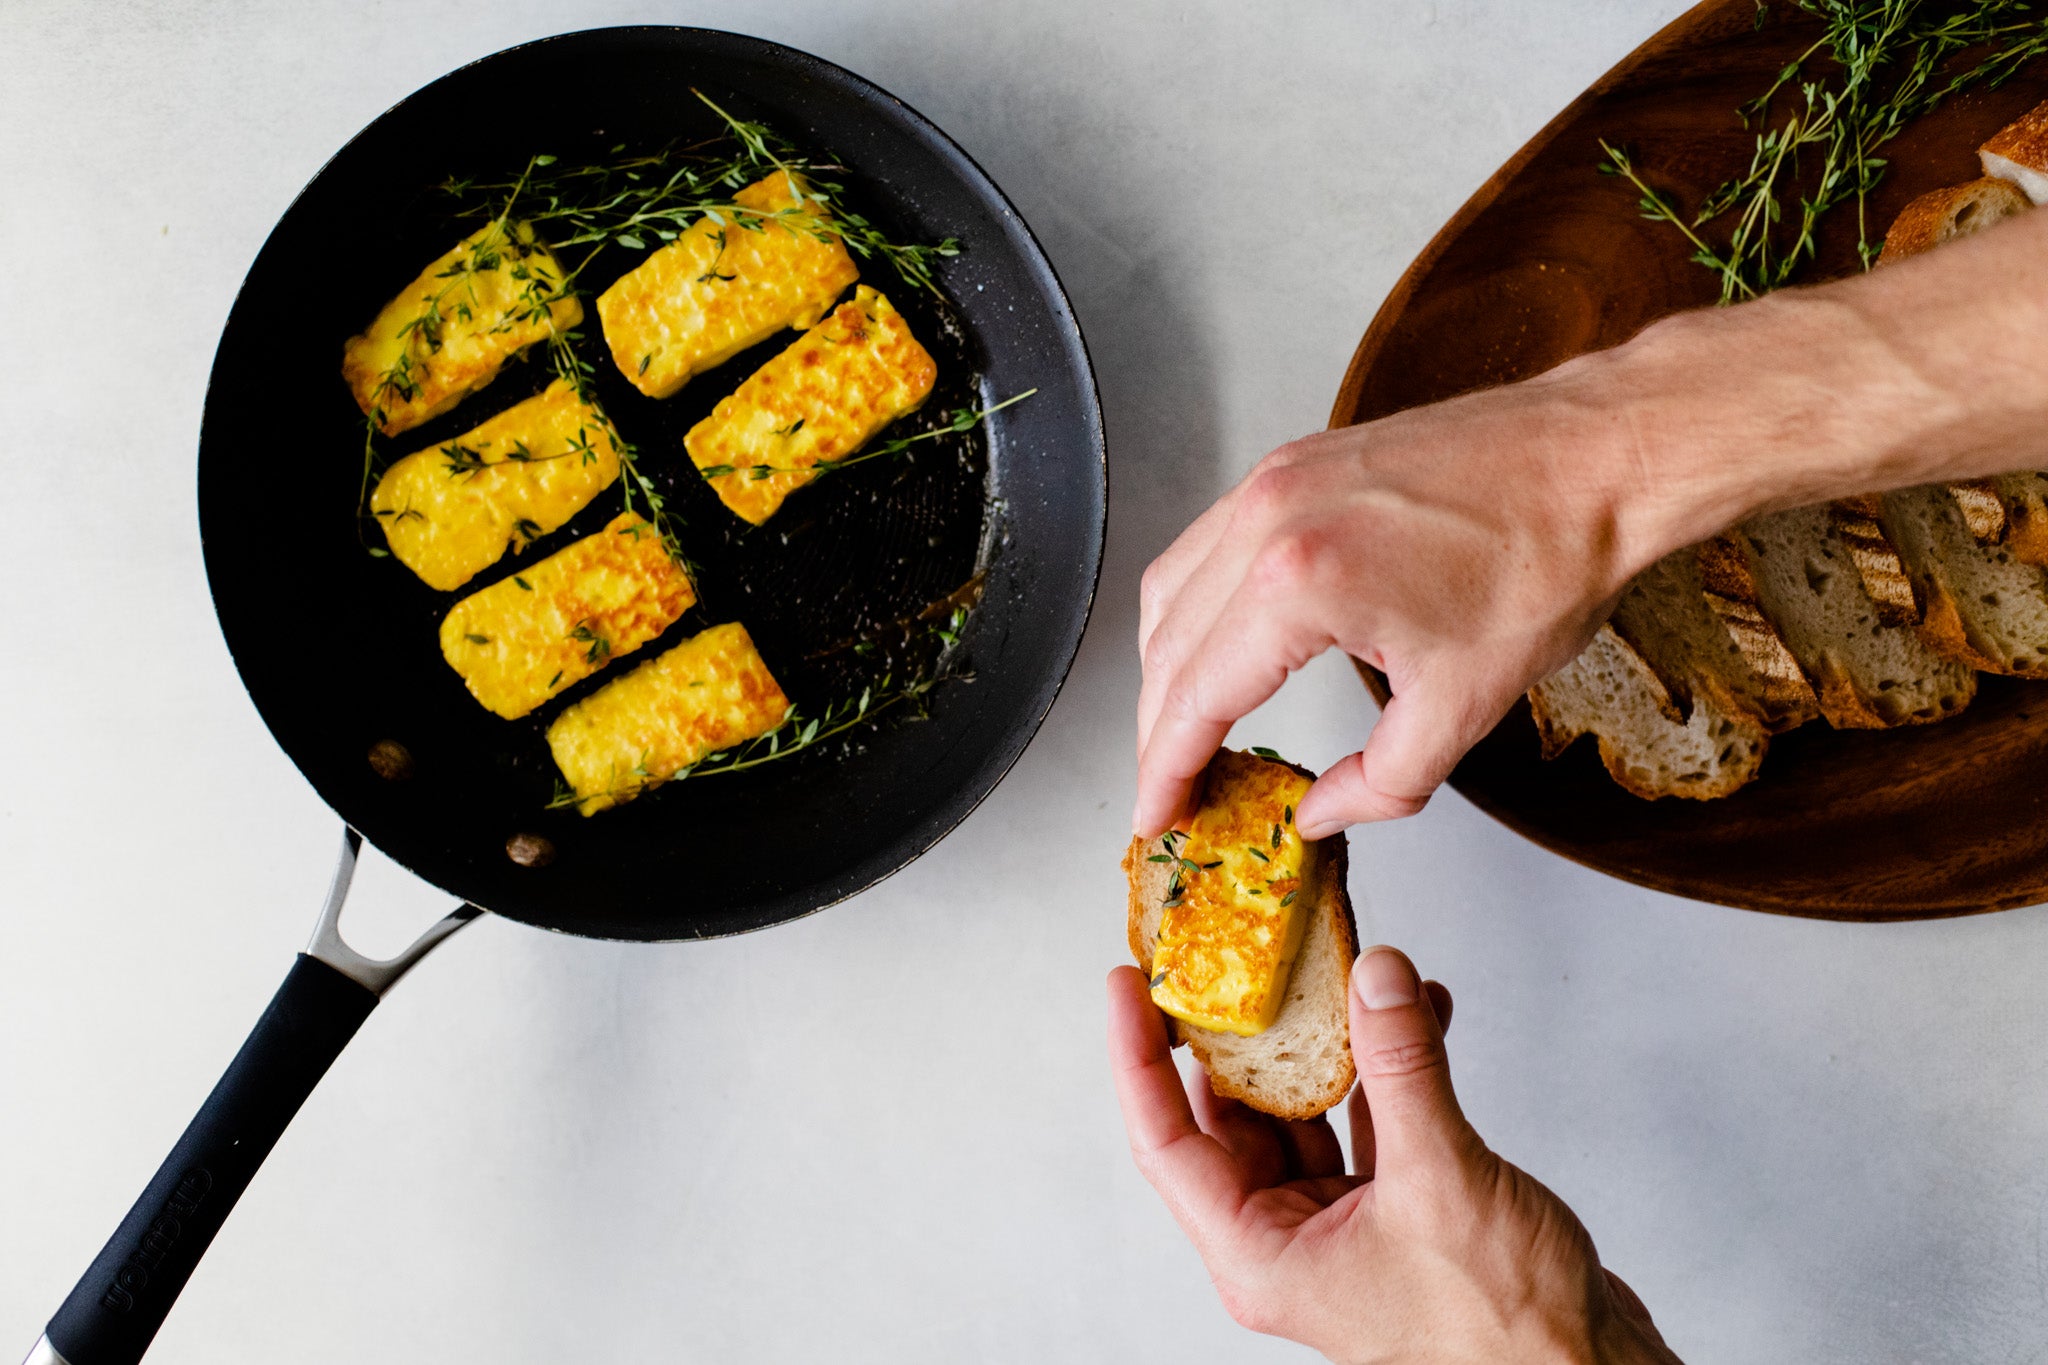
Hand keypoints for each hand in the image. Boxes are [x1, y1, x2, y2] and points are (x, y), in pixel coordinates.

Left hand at [1107, 947, 1678, 1364]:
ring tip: (1337, 971)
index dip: (1139, 1058)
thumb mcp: (1439, 1177)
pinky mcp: (1394, 1212)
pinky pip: (1367, 1123)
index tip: (1128, 985)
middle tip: (1232, 962)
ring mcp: (1339, 1227)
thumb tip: (1373, 976)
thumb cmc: (1501, 1331)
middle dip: (1238, 1035)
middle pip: (1231, 1119)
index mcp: (1260, 1253)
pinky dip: (1386, 1070)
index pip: (1167, 1140)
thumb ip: (1402, 1068)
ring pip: (1303, 1113)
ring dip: (1324, 1044)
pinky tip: (1413, 1015)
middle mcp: (1287, 1241)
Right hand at [1133, 360, 1646, 836]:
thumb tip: (1319, 813)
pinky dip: (1196, 607)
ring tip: (1187, 729)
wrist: (1597, 459)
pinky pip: (1207, 544)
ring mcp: (1274, 481)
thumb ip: (1378, 782)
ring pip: (1172, 589)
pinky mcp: (1293, 463)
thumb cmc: (1546, 559)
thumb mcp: (1464, 705)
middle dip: (1159, 729)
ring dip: (1169, 667)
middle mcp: (1267, 520)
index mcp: (1298, 584)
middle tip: (1173, 789)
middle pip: (1168, 647)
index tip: (1158, 817)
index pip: (1195, 697)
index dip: (1165, 770)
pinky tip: (1219, 646)